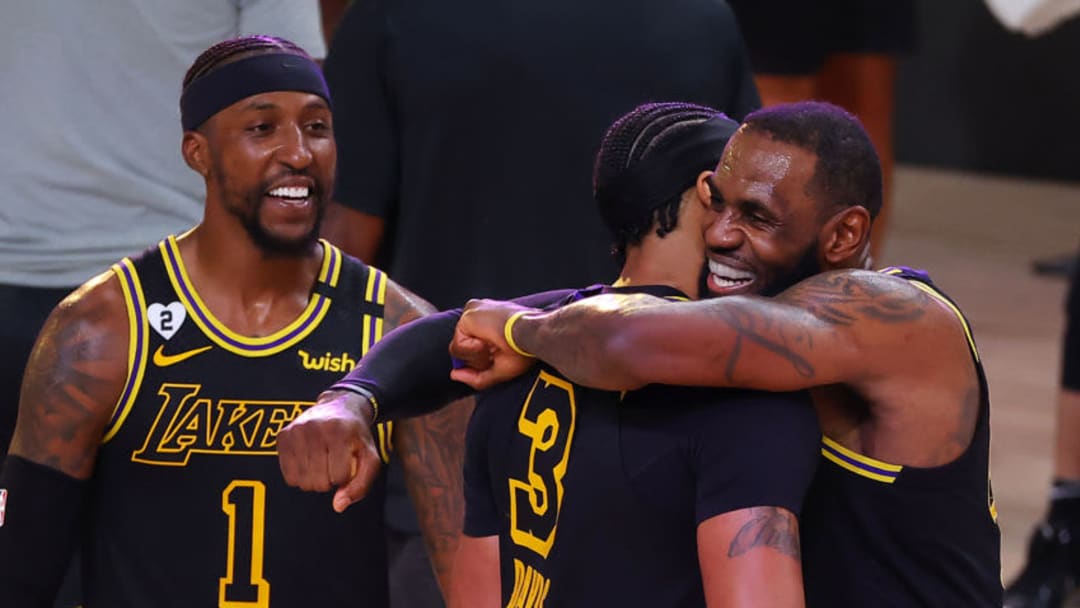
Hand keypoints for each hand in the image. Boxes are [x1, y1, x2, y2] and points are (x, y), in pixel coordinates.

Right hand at [277, 389, 381, 512]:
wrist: (339, 406)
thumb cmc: (355, 435)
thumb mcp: (370, 456)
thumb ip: (361, 484)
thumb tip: (338, 506)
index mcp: (339, 431)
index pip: (339, 477)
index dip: (345, 477)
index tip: (346, 465)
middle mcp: (315, 428)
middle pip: (319, 482)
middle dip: (329, 480)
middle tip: (333, 465)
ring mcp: (296, 431)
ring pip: (302, 481)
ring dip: (314, 480)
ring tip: (322, 463)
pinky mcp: (283, 436)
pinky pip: (288, 476)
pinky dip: (300, 476)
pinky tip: (309, 462)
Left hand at [449, 299, 537, 389]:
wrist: (532, 335)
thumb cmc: (525, 350)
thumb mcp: (500, 369)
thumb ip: (476, 376)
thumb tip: (454, 375)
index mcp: (490, 322)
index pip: (471, 345)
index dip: (480, 359)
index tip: (497, 356)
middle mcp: (480, 315)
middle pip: (463, 348)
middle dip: (478, 359)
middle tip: (498, 350)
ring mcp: (473, 313)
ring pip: (458, 349)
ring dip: (477, 356)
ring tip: (494, 346)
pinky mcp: (467, 315)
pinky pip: (457, 346)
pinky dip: (473, 351)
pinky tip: (487, 342)